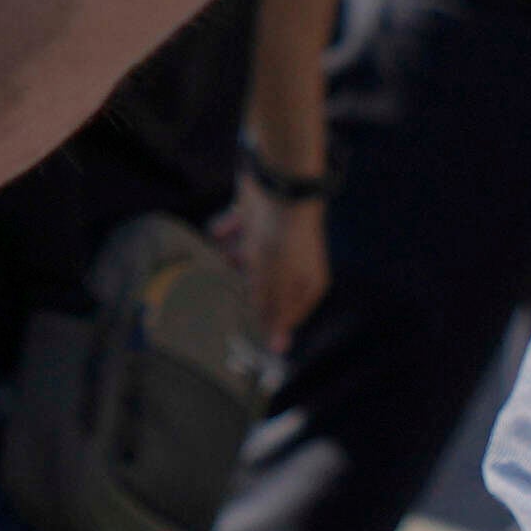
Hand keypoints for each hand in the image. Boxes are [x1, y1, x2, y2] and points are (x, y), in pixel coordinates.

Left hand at [233, 189, 332, 348]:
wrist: (277, 182)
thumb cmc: (280, 237)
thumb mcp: (271, 279)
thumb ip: (269, 310)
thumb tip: (277, 348)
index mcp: (307, 282)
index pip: (285, 315)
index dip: (263, 320)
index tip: (241, 326)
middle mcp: (292, 265)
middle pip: (259, 287)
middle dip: (241, 284)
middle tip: (227, 284)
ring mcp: (273, 242)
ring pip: (242, 261)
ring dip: (230, 257)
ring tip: (224, 253)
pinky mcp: (254, 221)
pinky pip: (234, 234)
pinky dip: (226, 231)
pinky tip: (224, 229)